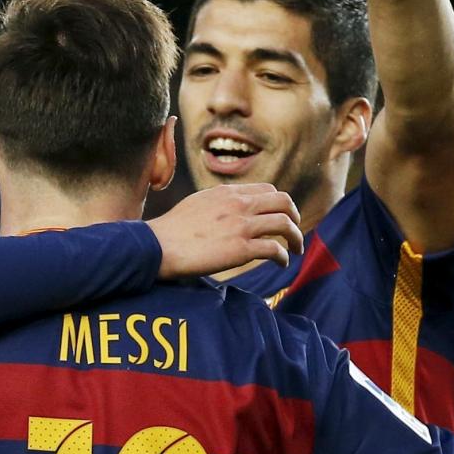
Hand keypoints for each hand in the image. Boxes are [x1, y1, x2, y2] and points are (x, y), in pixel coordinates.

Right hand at [151, 183, 304, 277]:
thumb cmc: (171, 230)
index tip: (280, 215)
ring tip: (295, 249)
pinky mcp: (241, 249)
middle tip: (294, 230)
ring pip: (285, 224)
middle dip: (294, 216)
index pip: (267, 190)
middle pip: (283, 202)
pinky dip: (283, 256)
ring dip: (295, 237)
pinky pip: (274, 249)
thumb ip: (218, 202)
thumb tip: (229, 207)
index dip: (280, 203)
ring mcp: (241, 226)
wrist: (158, 246)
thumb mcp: (197, 203)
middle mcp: (238, 204)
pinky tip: (281, 263)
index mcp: (227, 192)